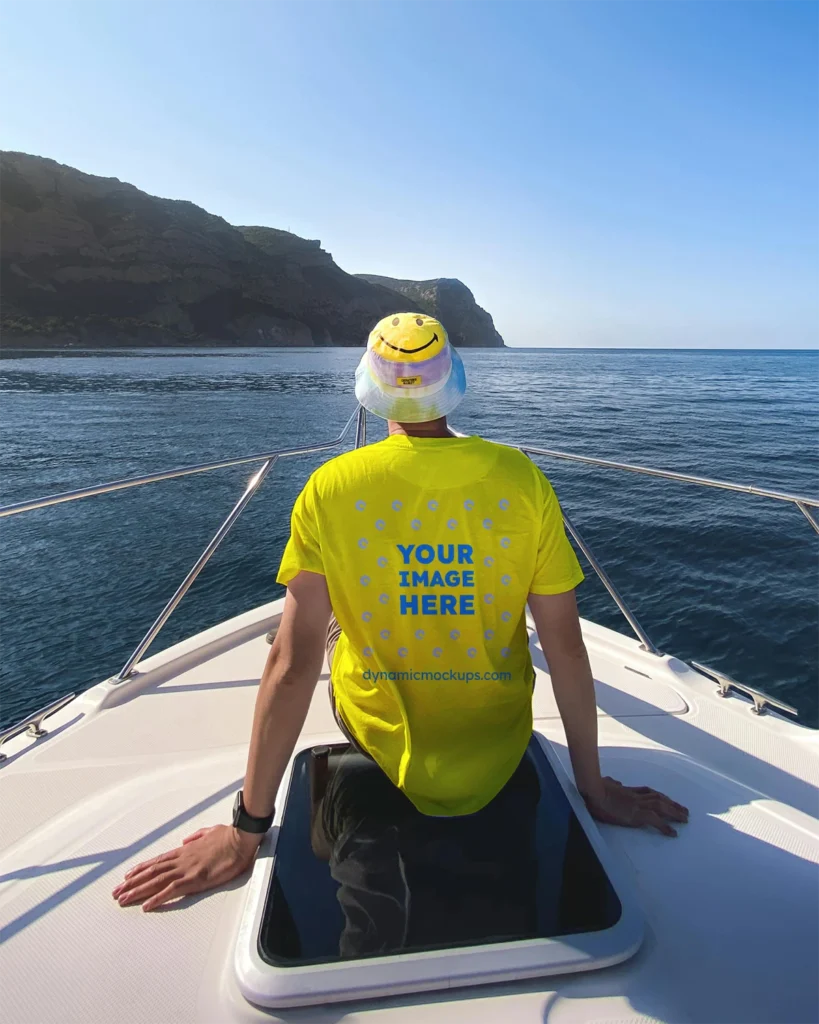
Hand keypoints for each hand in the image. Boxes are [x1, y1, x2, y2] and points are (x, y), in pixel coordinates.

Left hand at [112, 825, 260, 910]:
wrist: (240, 838)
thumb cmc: (228, 835)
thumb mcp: (209, 832)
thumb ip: (195, 837)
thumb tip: (185, 841)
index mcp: (185, 850)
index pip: (157, 861)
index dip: (140, 869)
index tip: (127, 877)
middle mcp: (181, 859)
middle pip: (151, 872)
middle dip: (132, 883)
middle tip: (116, 892)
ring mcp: (186, 869)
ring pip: (156, 881)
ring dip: (137, 891)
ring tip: (122, 899)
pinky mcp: (195, 879)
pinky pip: (171, 890)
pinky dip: (157, 898)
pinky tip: (146, 906)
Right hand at [583, 777, 688, 836]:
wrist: (594, 792)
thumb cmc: (594, 788)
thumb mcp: (605, 783)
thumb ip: (612, 783)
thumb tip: (615, 782)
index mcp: (628, 791)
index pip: (648, 792)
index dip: (660, 796)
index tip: (668, 800)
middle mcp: (636, 796)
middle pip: (659, 798)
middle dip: (673, 804)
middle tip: (685, 811)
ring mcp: (638, 804)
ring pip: (661, 806)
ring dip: (674, 812)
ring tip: (685, 819)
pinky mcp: (637, 814)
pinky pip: (655, 820)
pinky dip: (665, 826)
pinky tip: (673, 833)